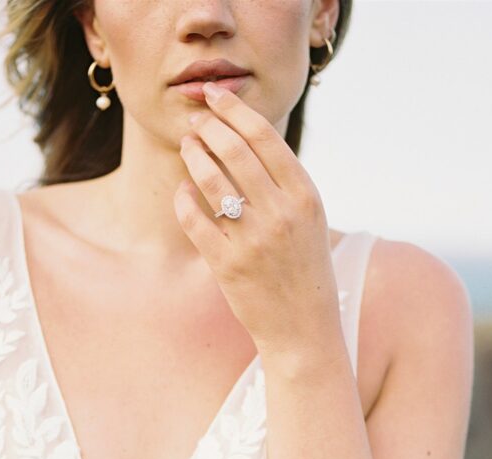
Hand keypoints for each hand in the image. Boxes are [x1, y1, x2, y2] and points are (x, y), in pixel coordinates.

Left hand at [173, 83, 342, 354]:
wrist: (304, 328)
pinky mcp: (228, 265)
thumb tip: (248, 139)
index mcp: (305, 195)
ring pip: (211, 181)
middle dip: (208, 128)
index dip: (234, 110)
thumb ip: (285, 182)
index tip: (215, 97)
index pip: (264, 137)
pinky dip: (183, 199)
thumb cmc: (304, 270)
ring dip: (193, 157)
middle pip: (234, 151)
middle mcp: (281, 213)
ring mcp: (253, 239)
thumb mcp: (309, 219)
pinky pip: (195, 220)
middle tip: (195, 120)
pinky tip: (182, 191)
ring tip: (188, 147)